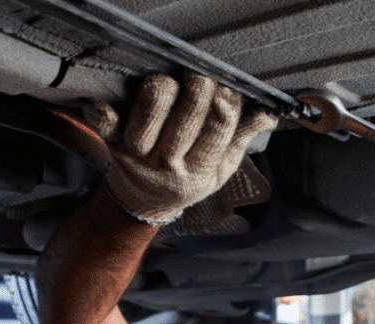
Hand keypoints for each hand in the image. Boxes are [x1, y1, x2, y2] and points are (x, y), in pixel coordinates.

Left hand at [84, 71, 277, 224]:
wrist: (147, 199)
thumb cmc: (189, 177)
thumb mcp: (221, 168)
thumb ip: (242, 138)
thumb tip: (268, 114)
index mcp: (198, 171)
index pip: (215, 136)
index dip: (223, 109)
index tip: (228, 88)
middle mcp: (167, 164)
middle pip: (184, 123)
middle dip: (197, 92)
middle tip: (202, 73)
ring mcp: (137, 153)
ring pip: (147, 118)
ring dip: (160, 93)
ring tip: (171, 81)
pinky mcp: (112, 140)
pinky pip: (105, 121)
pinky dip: (105, 108)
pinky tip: (119, 95)